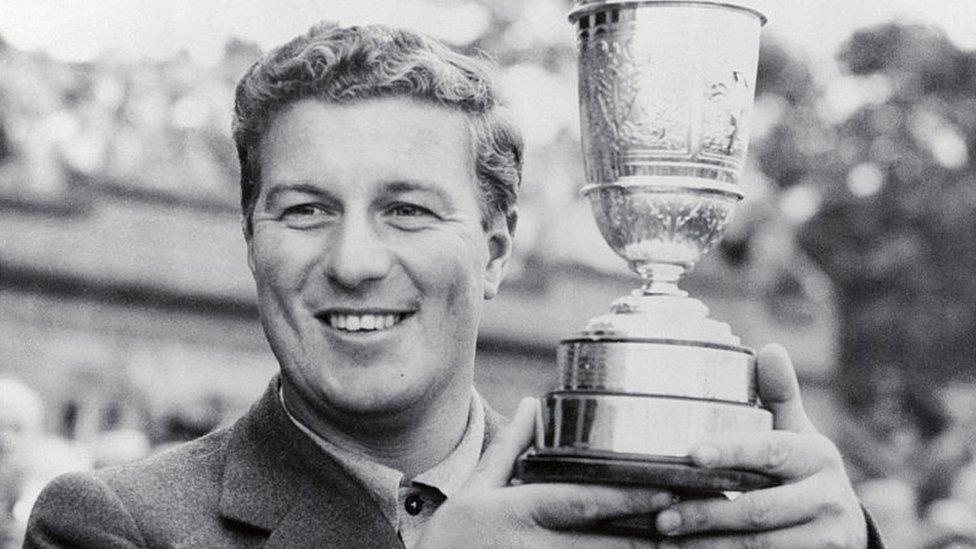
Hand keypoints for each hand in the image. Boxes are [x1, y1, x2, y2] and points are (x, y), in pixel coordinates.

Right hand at [417, 398, 674, 547]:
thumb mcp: (476, 490)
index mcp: (515, 513)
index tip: (669, 490)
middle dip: (659, 534)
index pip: (580, 503)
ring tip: (699, 545)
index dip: (627, 498)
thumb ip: (509, 449)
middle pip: (609, 546)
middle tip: (705, 520)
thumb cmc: (452, 540)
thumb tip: (536, 403)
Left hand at [652, 344, 867, 547]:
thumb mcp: (797, 434)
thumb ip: (779, 397)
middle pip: (758, 509)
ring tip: (668, 539)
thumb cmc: (803, 471)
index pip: (769, 450)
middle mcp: (829, 496)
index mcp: (817, 454)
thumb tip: (770, 349)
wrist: (845, 528)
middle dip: (707, 513)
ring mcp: (828, 535)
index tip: (691, 453)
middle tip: (663, 516)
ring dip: (709, 544)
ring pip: (760, 545)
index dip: (730, 451)